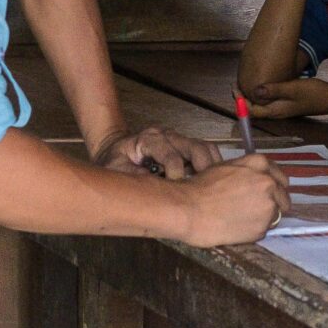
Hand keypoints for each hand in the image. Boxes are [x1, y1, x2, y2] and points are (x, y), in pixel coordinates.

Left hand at [95, 126, 222, 179]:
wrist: (116, 150)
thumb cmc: (116, 162)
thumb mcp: (115, 169)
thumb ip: (132, 176)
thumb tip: (153, 188)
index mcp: (149, 138)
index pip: (170, 154)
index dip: (175, 174)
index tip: (175, 191)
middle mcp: (167, 135)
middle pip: (194, 147)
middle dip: (202, 169)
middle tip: (204, 191)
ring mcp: (179, 139)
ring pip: (205, 148)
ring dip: (211, 168)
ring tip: (211, 189)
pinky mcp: (187, 147)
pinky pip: (207, 152)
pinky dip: (212, 167)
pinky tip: (210, 183)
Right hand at [178, 154, 290, 245]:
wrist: (188, 209)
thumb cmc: (201, 187)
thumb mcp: (226, 167)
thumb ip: (247, 171)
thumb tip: (256, 180)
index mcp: (260, 164)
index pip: (281, 178)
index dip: (275, 187)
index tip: (270, 194)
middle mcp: (269, 183)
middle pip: (282, 198)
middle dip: (272, 203)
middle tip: (253, 210)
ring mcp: (268, 207)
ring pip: (273, 215)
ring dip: (262, 218)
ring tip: (240, 219)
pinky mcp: (262, 228)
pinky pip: (262, 230)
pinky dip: (253, 231)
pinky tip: (236, 227)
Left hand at [244, 77, 327, 121]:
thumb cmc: (313, 93)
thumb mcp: (292, 89)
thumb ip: (274, 90)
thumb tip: (254, 90)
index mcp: (275, 111)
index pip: (251, 111)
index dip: (240, 102)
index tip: (235, 88)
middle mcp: (276, 113)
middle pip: (254, 110)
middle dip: (243, 99)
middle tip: (236, 85)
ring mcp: (281, 110)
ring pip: (260, 106)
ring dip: (251, 97)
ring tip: (245, 84)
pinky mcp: (285, 105)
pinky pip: (267, 102)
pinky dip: (260, 95)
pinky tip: (261, 86)